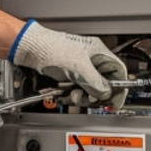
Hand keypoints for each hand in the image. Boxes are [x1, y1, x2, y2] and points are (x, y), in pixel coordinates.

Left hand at [11, 20, 127, 107]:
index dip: (120, 87)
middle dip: (97, 94)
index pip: (118, 71)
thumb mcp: (79, 68)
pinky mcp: (69, 74)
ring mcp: (80, 67)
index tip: (115, 102)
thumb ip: (96, 82)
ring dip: (83, 96)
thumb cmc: (52, 48)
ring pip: (90, 88)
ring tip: (75, 96)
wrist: (30, 49)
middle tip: (90, 100)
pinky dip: (73, 94)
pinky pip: (77, 88)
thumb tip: (106, 93)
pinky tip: (67, 95)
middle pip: (104, 82)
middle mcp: (91, 59)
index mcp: (98, 52)